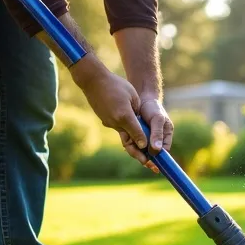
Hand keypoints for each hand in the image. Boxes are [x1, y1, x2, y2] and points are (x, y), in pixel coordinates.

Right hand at [70, 55, 154, 169]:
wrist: (93, 81)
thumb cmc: (116, 84)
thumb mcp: (132, 95)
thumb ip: (137, 111)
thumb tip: (140, 123)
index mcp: (124, 115)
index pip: (137, 133)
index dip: (145, 143)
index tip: (151, 152)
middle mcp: (115, 122)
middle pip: (129, 141)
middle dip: (138, 153)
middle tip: (147, 163)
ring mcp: (108, 122)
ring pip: (123, 135)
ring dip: (132, 143)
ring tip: (142, 153)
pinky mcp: (105, 120)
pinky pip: (118, 128)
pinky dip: (125, 132)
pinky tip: (132, 136)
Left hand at [119, 99, 172, 167]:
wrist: (141, 98)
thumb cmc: (153, 108)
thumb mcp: (157, 119)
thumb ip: (157, 133)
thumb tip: (157, 149)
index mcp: (166, 137)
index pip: (164, 152)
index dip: (159, 159)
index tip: (154, 164)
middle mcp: (156, 140)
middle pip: (152, 154)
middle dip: (147, 158)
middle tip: (144, 163)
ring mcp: (146, 139)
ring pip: (142, 151)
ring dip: (137, 153)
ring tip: (134, 152)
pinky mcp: (137, 137)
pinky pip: (134, 145)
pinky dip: (131, 146)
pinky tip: (128, 145)